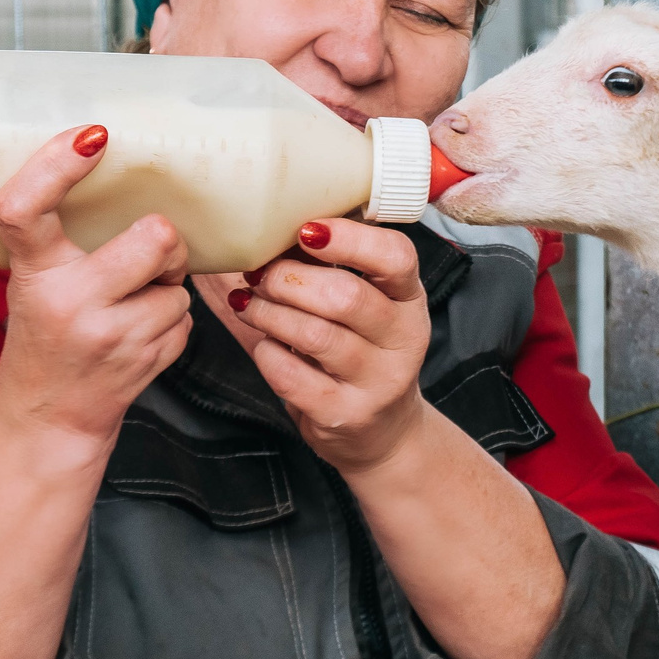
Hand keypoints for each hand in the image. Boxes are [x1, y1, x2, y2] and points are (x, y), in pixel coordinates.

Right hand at [0, 125, 193, 468]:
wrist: (50, 418)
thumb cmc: (45, 336)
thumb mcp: (33, 283)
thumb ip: (60, 239)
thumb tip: (109, 163)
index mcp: (33, 274)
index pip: (25, 209)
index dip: (55, 166)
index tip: (92, 136)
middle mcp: (70, 303)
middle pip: (156, 238)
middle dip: (165, 241)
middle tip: (150, 249)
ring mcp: (112, 337)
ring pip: (178, 287)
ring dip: (165, 291)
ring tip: (130, 306)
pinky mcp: (147, 362)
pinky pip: (185, 320)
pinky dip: (169, 322)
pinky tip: (137, 334)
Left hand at [229, 220, 434, 474]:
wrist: (382, 432)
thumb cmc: (359, 352)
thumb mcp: (362, 307)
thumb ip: (323, 267)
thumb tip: (260, 225)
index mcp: (409, 298)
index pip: (396, 257)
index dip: (349, 239)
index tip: (306, 230)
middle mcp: (403, 339)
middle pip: (345, 296)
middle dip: (289, 279)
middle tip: (260, 274)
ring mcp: (378, 381)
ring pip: (315, 335)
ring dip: (270, 313)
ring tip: (250, 304)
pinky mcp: (346, 415)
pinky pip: (292, 376)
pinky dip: (267, 353)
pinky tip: (265, 345)